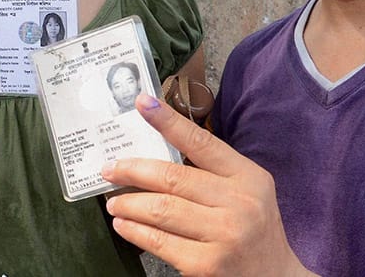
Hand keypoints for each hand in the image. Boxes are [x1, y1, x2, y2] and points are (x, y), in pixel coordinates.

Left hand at [101, 94, 313, 276]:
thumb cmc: (254, 229)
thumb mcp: (248, 191)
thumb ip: (212, 172)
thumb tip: (157, 155)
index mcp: (248, 177)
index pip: (201, 142)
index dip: (168, 121)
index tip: (142, 103)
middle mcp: (238, 204)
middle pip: (172, 178)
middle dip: (132, 170)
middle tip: (110, 169)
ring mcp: (223, 236)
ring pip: (161, 210)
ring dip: (128, 203)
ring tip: (114, 201)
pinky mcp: (207, 266)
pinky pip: (160, 242)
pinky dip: (135, 231)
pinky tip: (124, 225)